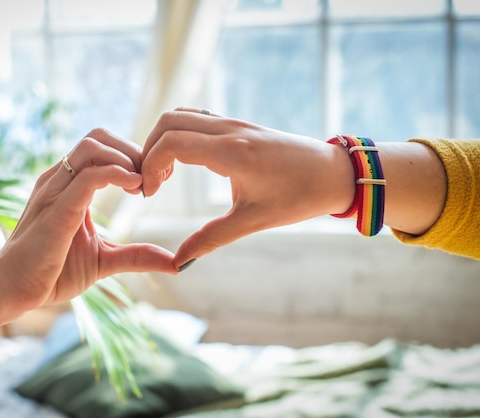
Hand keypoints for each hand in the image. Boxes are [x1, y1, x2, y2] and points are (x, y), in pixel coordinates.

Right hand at [0, 128, 176, 323]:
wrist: (13, 291)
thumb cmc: (52, 273)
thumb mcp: (103, 261)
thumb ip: (136, 256)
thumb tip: (173, 263)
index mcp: (68, 186)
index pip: (102, 148)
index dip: (133, 156)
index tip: (156, 178)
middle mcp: (59, 180)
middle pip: (98, 136)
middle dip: (133, 150)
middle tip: (154, 177)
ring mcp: (55, 191)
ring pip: (92, 146)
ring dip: (126, 158)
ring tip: (143, 184)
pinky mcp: (56, 210)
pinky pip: (87, 177)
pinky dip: (116, 174)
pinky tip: (134, 188)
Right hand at [141, 108, 354, 268]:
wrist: (334, 173)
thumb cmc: (299, 197)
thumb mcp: (253, 221)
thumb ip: (211, 239)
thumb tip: (179, 262)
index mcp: (232, 152)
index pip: (172, 143)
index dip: (150, 165)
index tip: (150, 192)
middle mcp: (229, 130)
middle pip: (169, 122)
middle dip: (149, 150)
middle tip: (153, 184)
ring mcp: (234, 123)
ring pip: (181, 115)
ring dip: (163, 141)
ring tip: (166, 176)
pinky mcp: (238, 126)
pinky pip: (198, 118)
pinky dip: (180, 135)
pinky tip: (184, 163)